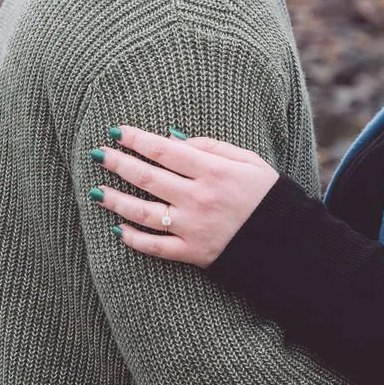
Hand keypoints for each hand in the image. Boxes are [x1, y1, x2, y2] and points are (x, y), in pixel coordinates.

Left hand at [89, 126, 279, 266]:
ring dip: (116, 201)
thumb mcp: (247, 160)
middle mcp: (199, 198)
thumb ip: (211, 147)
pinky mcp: (194, 253)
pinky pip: (157, 247)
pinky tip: (118, 230)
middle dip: (118, 164)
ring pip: (144, 213)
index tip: (116, 132)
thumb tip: (172, 138)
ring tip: (95, 191)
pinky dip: (135, 240)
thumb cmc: (266, 195)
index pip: (164, 150)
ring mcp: (194, 227)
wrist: (288, 241)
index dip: (137, 140)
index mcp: (213, 170)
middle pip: (148, 178)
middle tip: (98, 154)